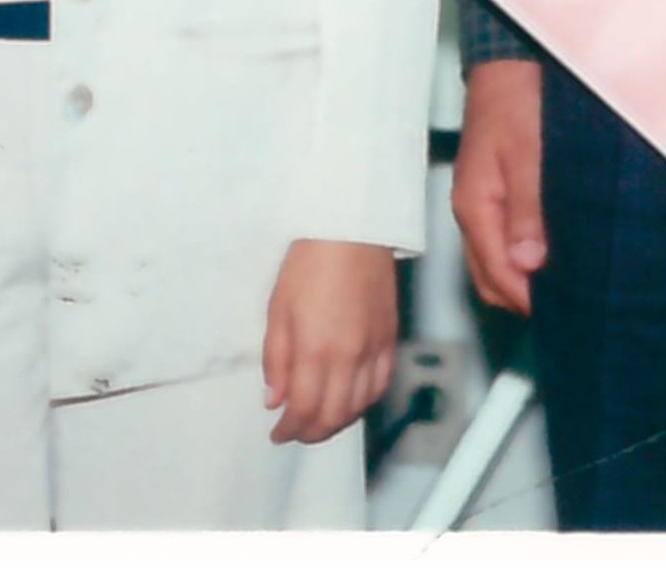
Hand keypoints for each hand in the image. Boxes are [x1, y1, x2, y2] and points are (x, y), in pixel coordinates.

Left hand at [263, 239, 398, 444]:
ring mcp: (374, 348)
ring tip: (320, 420)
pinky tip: (351, 400)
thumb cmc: (308, 265)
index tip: (277, 434)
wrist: (351, 232)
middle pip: (333, 416)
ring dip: (338, 422)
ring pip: (360, 406)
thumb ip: (275, 360)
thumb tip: (274, 400)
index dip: (289, 430)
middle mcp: (348, 356)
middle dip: (311, 433)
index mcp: (314, 349)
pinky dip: (365, 402)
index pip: (303, 409)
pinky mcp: (391, 338)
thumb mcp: (277, 311)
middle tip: (295, 432)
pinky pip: (382, 384)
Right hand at [449, 57, 547, 314]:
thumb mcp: (528, 154)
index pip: (496, 272)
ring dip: (522, 277)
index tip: (562, 307)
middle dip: (522, 295)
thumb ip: (527, 209)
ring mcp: (480, 202)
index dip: (527, 296)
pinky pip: (501, 238)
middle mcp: (472, 210)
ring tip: (563, 282)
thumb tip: (528, 261)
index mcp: (474, 206)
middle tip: (567, 300)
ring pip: (494, 260)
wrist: (508, 64)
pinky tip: (552, 251)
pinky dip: (521, 254)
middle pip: (489, 276)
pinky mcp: (493, 191)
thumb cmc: (516, 100)